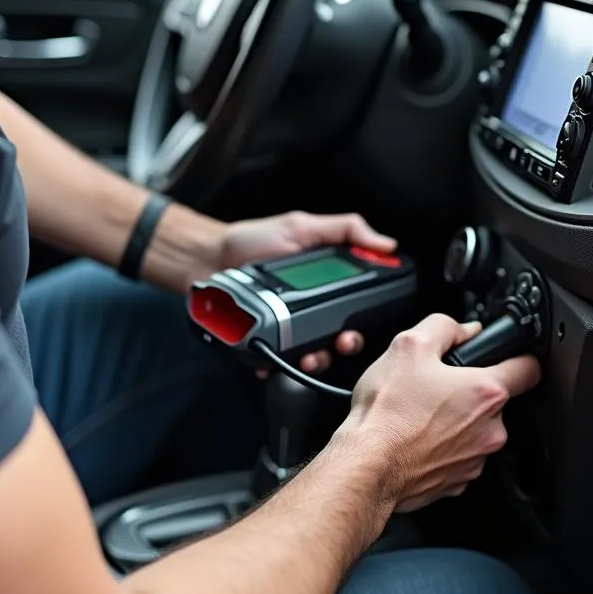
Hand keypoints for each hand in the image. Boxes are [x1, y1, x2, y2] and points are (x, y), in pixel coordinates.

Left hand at [216, 211, 397, 373]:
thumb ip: (345, 230)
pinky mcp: (265, 344)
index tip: (368, 319)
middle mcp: (311, 311)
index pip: (359, 308)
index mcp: (327, 286)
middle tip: (344, 341)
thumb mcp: (303, 227)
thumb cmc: (252, 241)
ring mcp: (288, 330)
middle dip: (348, 344)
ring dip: (318, 360)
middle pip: (341, 337)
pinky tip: (275, 361)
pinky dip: (278, 366)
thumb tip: (385, 244)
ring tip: (311, 355)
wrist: (207, 258)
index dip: (369, 317)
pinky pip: (277, 363)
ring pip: (314, 355)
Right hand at [337, 314, 540, 512]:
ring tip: (420, 414)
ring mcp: (475, 459)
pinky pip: (458, 456)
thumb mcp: (409, 346)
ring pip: (476, 430)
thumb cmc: (386, 413)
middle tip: (437, 386)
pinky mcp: (457, 481)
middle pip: (495, 401)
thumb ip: (444, 327)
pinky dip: (442, 447)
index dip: (518, 356)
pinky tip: (416, 438)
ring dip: (456, 421)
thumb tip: (464, 330)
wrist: (366, 466)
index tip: (505, 357)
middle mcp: (490, 430)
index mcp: (486, 392)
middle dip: (471, 391)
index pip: (530, 368)